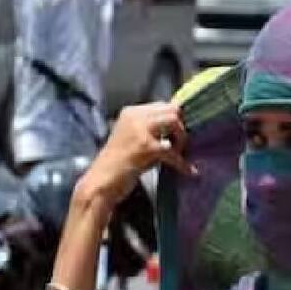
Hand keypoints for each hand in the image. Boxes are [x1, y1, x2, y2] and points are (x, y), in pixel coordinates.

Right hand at [71, 102, 191, 214]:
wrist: (101, 183)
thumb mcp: (133, 140)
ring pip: (173, 121)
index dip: (175, 120)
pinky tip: (189, 171)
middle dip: (180, 128)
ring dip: (181, 139)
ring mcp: (139, 130)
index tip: (180, 135)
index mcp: (130, 113)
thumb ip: (151, 131)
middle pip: (171, 110)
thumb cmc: (118, 166)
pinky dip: (182, 163)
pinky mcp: (145, 146)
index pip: (162, 105)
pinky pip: (172, 150)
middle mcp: (134, 116)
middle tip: (180, 146)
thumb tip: (177, 128)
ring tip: (180, 154)